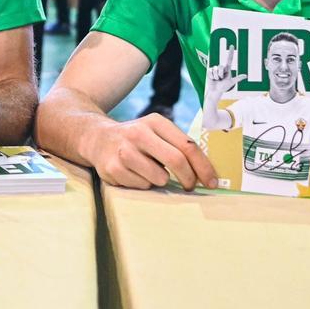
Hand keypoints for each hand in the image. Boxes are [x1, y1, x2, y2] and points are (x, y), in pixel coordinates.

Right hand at [85, 114, 217, 191]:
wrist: (97, 138)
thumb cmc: (136, 140)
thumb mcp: (156, 133)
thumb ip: (178, 146)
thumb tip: (207, 172)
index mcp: (155, 122)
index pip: (187, 145)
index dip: (203, 166)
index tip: (212, 182)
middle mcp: (139, 133)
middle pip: (176, 160)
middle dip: (189, 178)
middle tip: (190, 186)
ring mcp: (124, 151)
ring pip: (159, 177)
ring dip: (161, 181)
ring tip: (151, 172)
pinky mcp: (113, 168)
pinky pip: (142, 186)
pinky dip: (143, 184)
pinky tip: (134, 174)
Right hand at [205, 49, 245, 100]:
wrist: (216, 90)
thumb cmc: (224, 87)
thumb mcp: (231, 82)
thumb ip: (237, 78)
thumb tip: (245, 76)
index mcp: (227, 69)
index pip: (229, 59)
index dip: (230, 52)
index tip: (232, 45)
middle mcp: (221, 67)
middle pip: (221, 67)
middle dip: (221, 74)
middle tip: (221, 79)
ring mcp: (215, 69)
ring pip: (215, 69)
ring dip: (216, 76)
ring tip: (217, 79)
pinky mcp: (209, 71)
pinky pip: (210, 71)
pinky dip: (212, 76)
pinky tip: (212, 78)